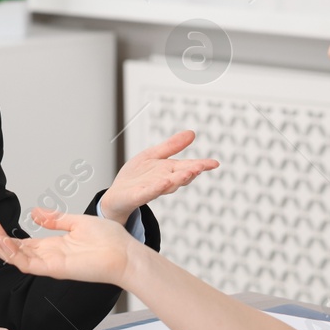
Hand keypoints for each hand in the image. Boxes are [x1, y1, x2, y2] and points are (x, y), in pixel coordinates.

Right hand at [0, 209, 138, 287]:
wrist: (125, 254)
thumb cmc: (110, 241)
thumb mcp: (77, 222)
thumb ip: (55, 218)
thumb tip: (35, 212)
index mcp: (52, 246)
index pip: (20, 243)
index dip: (2, 235)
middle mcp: (47, 257)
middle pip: (11, 252)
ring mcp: (49, 264)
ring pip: (14, 258)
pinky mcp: (54, 269)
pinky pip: (28, 264)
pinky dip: (13, 254)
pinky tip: (1, 243)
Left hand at [98, 130, 218, 224]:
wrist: (115, 196)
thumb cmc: (135, 177)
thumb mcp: (153, 156)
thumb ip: (171, 146)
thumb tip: (192, 133)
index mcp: (169, 171)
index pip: (188, 167)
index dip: (202, 165)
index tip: (215, 163)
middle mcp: (163, 181)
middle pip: (180, 176)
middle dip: (192, 171)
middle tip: (202, 167)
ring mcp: (151, 189)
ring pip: (168, 185)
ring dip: (178, 179)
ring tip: (189, 172)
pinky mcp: (138, 196)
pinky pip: (149, 192)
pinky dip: (157, 188)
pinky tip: (164, 182)